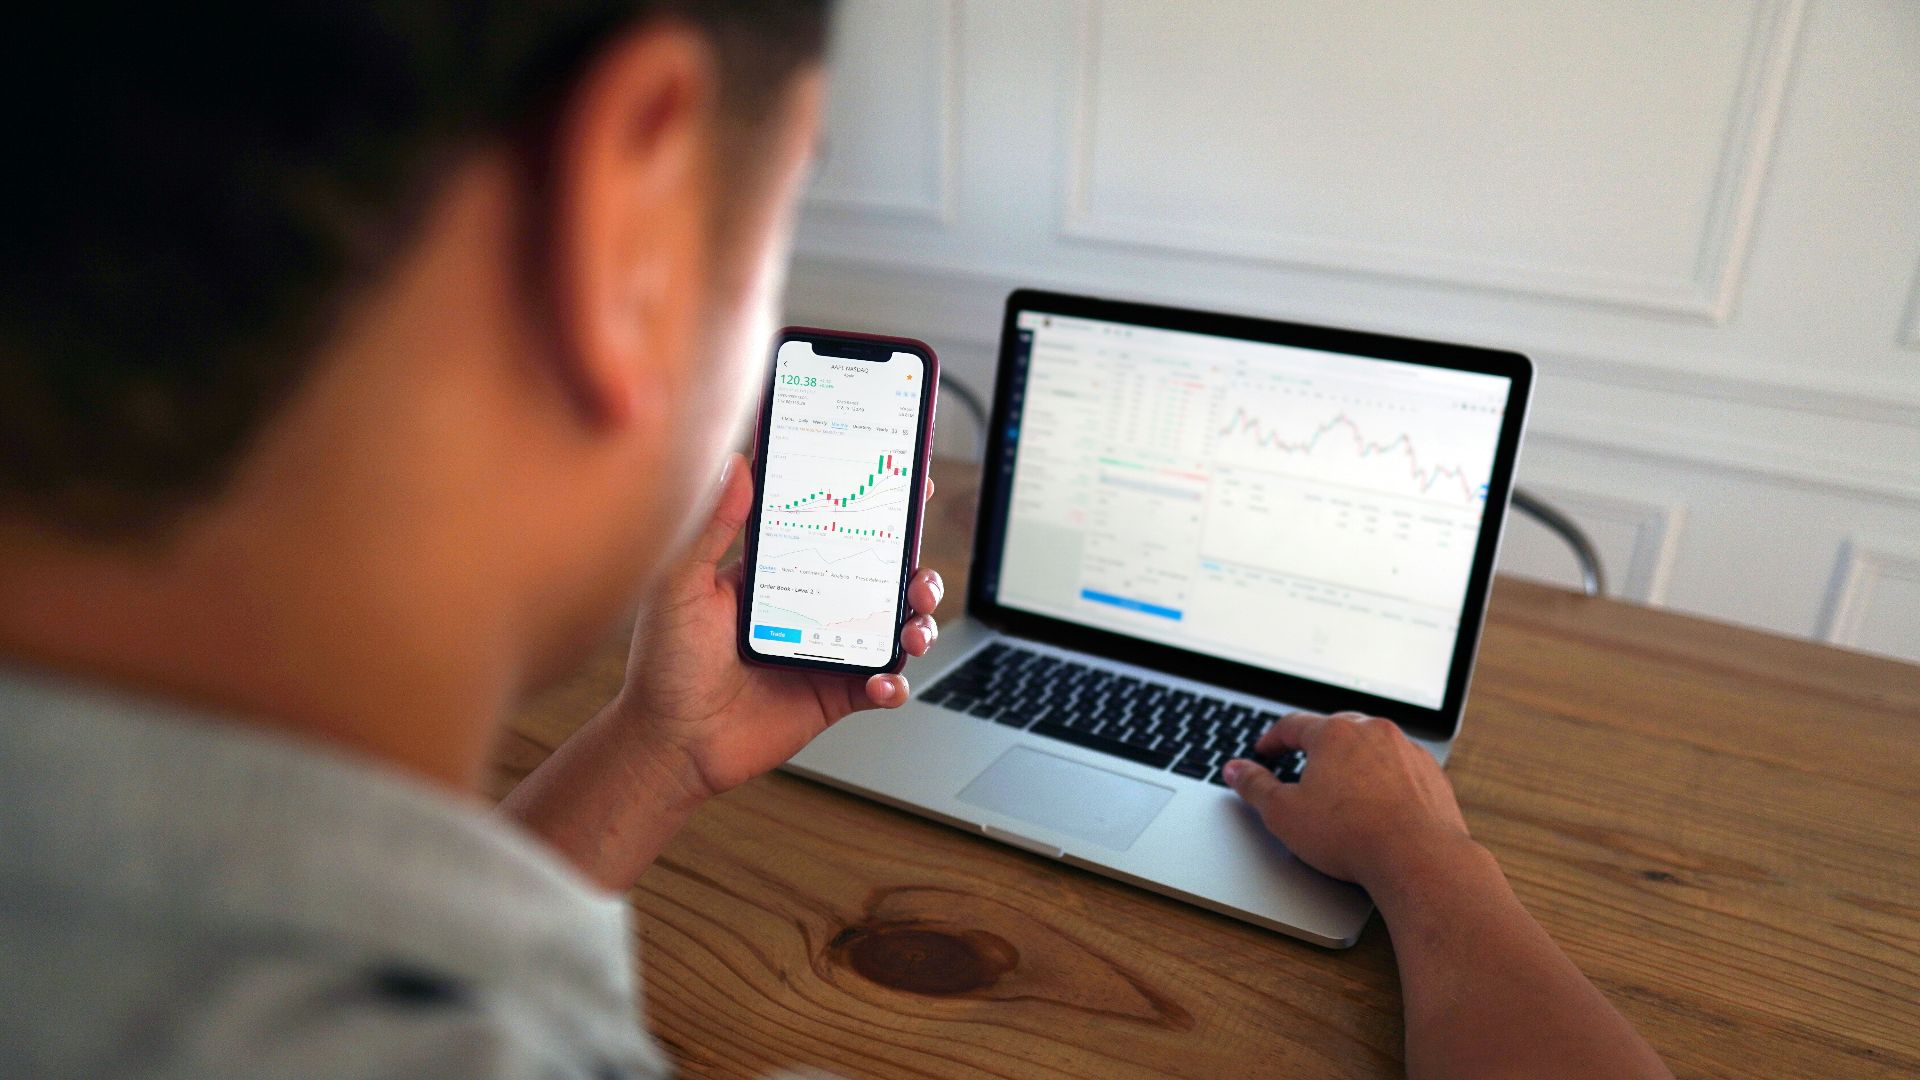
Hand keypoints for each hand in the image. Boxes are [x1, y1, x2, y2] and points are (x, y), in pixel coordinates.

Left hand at [614, 452, 942, 800]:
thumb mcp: (681, 583)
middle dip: (914, 568)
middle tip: (918, 571)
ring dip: (919, 621)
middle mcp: (811, 606)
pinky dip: (894, 683)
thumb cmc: (665, 664)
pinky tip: (883, 681)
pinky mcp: (835, 694)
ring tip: (914, 627)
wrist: (670, 744)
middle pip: (881, 575)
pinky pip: (883, 684)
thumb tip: (736, 463)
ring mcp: (827, 650)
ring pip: (894, 626)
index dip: (873, 506)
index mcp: (779, 571)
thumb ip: (712, 525)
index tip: (905, 485)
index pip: (835, 527)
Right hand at [1223, 711, 1474, 892]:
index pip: (1293, 725)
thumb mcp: (1284, 814)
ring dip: (1353, 759)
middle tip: (1302, 763)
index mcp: (1334, 733)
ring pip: (1372, 745)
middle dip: (1316, 745)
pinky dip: (1385, 777)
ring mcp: (1407, 751)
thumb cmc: (1351, 837)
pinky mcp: (1431, 774)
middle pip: (1335, 729)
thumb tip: (1235, 770)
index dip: (1273, 740)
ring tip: (1341, 786)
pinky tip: (1377, 803)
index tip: (1265, 751)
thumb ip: (1255, 786)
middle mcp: (1373, 732)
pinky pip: (1401, 766)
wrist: (1418, 859)